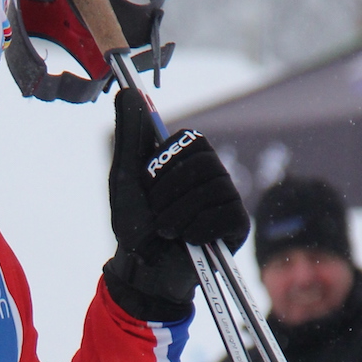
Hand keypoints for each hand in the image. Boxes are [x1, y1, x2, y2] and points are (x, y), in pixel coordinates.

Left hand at [104, 87, 249, 321]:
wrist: (143, 270)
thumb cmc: (134, 225)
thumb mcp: (124, 177)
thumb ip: (129, 135)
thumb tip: (127, 91)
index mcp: (190, 160)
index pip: (192, 141)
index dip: (165, 166)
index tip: (147, 187)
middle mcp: (213, 175)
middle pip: (206, 164)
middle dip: (170, 193)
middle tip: (155, 214)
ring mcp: (228, 200)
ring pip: (214, 190)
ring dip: (179, 213)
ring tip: (166, 231)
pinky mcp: (237, 226)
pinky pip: (227, 214)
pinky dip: (198, 228)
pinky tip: (186, 239)